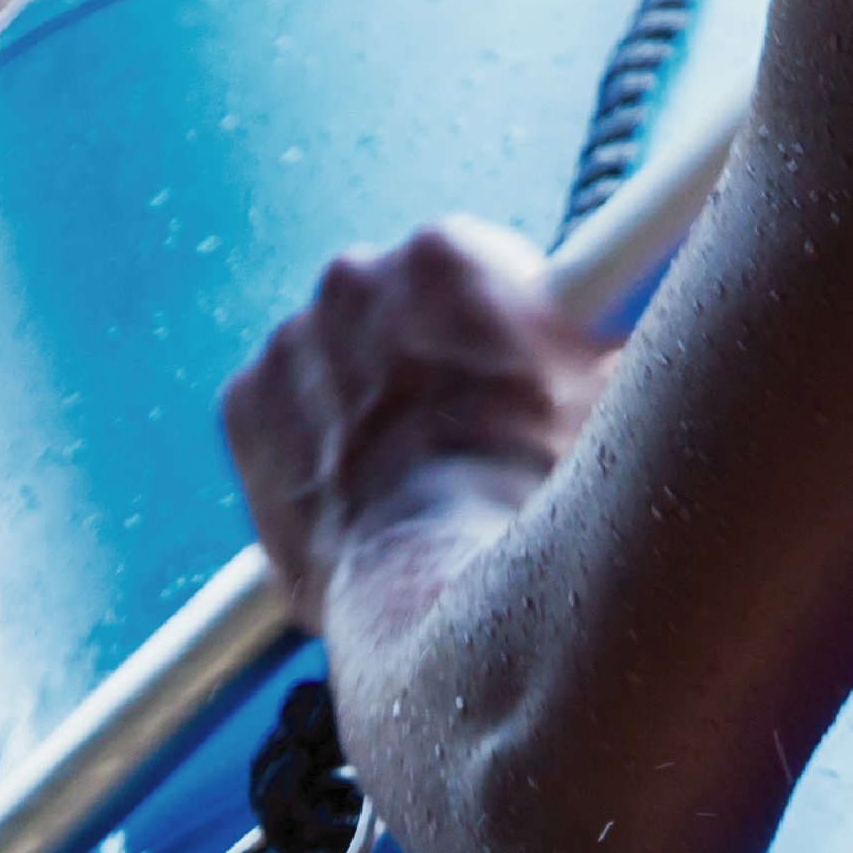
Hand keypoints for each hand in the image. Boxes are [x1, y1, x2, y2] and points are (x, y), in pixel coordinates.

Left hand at [219, 218, 613, 632]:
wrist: (430, 595)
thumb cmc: (523, 507)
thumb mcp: (601, 406)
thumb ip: (590, 351)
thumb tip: (609, 341)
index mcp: (447, 256)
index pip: (475, 270)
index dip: (494, 329)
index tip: (503, 368)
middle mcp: (356, 276)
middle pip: (395, 308)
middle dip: (422, 363)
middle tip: (461, 439)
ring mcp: (288, 340)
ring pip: (333, 358)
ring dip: (361, 402)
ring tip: (409, 479)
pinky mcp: (242, 405)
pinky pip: (277, 411)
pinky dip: (304, 444)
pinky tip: (353, 494)